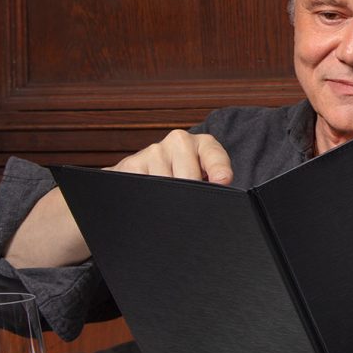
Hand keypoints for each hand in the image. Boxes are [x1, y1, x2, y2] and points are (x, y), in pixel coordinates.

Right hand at [6, 131, 232, 269]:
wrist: (128, 191)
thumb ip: (211, 188)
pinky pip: (140, 186)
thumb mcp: (195, 184)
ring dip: (166, 200)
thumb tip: (225, 202)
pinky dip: (145, 200)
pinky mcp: (126, 166)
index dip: (218, 166)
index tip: (222, 181)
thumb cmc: (174, 189)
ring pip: (164, 181)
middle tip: (190, 210)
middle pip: (188, 171)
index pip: (213, 151)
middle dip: (191, 193)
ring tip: (164, 208)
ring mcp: (151, 152)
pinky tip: (146, 207)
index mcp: (200, 145)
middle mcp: (177, 143)